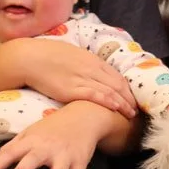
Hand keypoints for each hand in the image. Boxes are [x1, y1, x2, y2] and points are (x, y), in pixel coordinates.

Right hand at [13, 39, 135, 117]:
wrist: (31, 58)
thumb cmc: (48, 56)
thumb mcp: (73, 55)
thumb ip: (86, 64)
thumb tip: (93, 71)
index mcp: (92, 60)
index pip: (117, 75)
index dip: (127, 88)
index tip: (133, 98)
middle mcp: (91, 68)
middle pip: (118, 84)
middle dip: (129, 98)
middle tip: (137, 109)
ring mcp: (83, 78)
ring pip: (110, 91)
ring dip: (123, 103)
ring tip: (131, 114)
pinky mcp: (73, 89)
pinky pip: (95, 95)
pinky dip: (108, 101)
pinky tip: (116, 108)